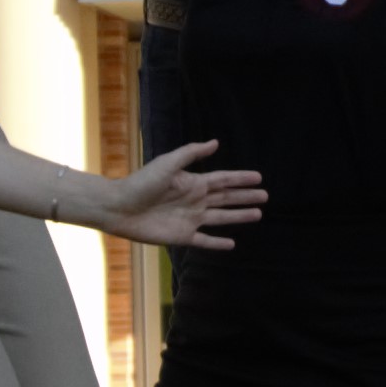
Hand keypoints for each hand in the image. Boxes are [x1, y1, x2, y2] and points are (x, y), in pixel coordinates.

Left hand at [99, 139, 265, 248]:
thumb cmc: (142, 183)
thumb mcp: (168, 163)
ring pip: (221, 218)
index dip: (241, 179)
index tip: (259, 177)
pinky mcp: (182, 236)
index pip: (223, 180)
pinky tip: (232, 244)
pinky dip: (218, 243)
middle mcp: (195, 200)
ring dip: (239, 217)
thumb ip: (191, 154)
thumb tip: (216, 142)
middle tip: (265, 196)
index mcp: (193, 183)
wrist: (120, 207)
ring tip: (258, 215)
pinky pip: (204, 241)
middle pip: (227, 198)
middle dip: (246, 197)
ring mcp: (190, 219)